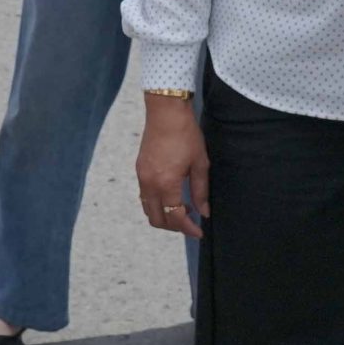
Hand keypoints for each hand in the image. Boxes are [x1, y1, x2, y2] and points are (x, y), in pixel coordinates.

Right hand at [135, 96, 208, 239]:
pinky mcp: (139, 170)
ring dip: (164, 216)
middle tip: (191, 224)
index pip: (175, 217)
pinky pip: (145, 197)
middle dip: (174, 227)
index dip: (188, 229)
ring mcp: (142, 177)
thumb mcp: (200, 163)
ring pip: (148, 210)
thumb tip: (203, 212)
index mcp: (166, 184)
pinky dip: (157, 204)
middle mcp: (150, 184)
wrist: (165, 112)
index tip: (199, 232)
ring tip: (183, 209)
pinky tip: (172, 195)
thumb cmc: (186, 134)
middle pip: (157, 219)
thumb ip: (201, 191)